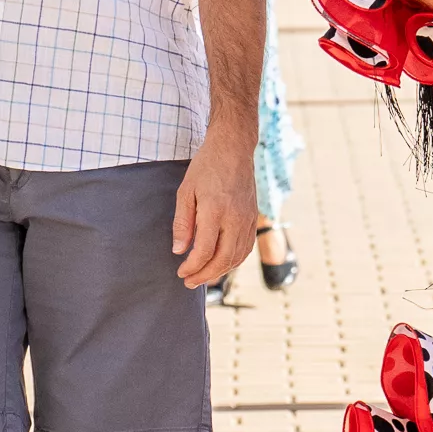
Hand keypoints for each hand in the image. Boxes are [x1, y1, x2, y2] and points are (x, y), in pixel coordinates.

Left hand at [172, 125, 257, 286]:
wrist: (233, 149)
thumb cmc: (206, 168)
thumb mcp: (186, 191)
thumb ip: (183, 223)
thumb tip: (179, 250)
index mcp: (216, 210)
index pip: (205, 251)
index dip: (192, 267)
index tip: (180, 272)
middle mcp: (235, 218)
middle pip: (223, 259)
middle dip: (205, 275)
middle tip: (189, 282)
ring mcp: (247, 219)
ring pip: (237, 257)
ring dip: (220, 272)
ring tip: (203, 276)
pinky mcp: (253, 218)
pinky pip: (246, 248)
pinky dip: (234, 261)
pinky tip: (221, 264)